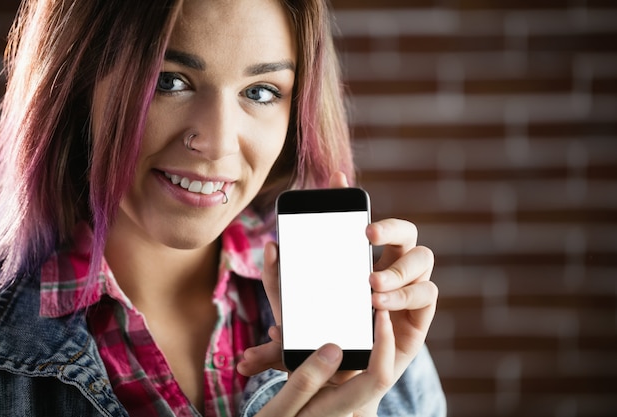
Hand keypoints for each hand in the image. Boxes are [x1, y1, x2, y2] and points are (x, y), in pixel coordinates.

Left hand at [237, 172, 437, 414]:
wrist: (340, 377)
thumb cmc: (319, 336)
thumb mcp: (292, 311)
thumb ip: (277, 283)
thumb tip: (270, 248)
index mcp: (362, 258)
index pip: (361, 218)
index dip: (352, 195)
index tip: (337, 178)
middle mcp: (391, 266)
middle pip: (405, 230)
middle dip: (390, 226)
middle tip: (366, 235)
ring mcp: (410, 287)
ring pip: (422, 257)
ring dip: (398, 270)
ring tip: (370, 287)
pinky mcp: (421, 314)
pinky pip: (427, 293)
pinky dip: (406, 296)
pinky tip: (382, 307)